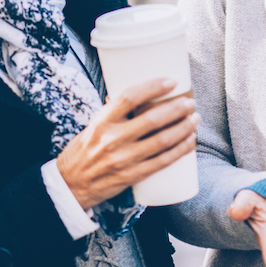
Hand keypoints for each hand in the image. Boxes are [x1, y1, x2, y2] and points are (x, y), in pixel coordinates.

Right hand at [57, 78, 196, 209]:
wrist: (70, 185)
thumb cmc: (84, 151)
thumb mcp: (93, 126)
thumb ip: (115, 113)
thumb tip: (142, 96)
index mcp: (101, 122)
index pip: (129, 98)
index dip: (153, 87)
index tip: (171, 81)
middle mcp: (112, 140)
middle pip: (152, 119)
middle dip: (176, 108)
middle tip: (189, 102)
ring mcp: (124, 159)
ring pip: (162, 141)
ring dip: (183, 128)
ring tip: (195, 118)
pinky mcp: (132, 175)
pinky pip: (162, 161)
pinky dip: (180, 150)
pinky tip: (190, 141)